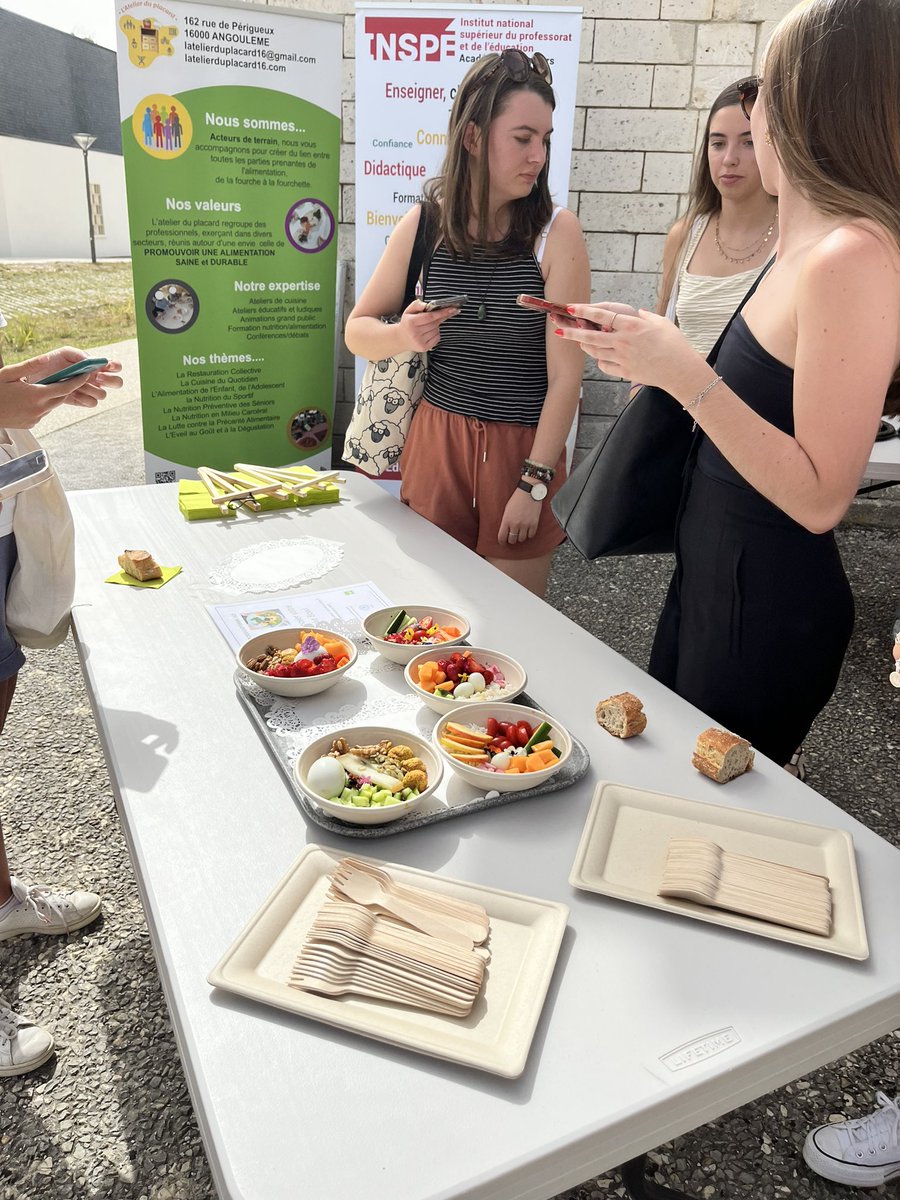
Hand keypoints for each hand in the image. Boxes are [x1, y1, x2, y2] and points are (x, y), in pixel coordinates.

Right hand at [0, 348, 123, 428]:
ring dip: (52, 396)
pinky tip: (30, 398)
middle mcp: (39, 409)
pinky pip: (43, 412)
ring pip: (53, 405)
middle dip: (66, 387)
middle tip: (66, 376)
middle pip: (62, 397)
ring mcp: (36, 418)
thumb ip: (30, 365)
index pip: (66, 388)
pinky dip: (42, 404)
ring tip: (40, 386)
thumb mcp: (9, 373)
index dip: (78, 381)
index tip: (86, 374)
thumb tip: (47, 358)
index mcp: (36, 395)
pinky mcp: (32, 424)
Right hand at [398, 299, 459, 352]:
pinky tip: (428, 333)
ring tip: (427, 326)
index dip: (442, 313)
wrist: (401, 339)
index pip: (430, 316)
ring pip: (436, 331)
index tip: (452, 309)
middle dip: (439, 318)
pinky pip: (437, 338)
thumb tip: (427, 305)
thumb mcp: (408, 311)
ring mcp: (420, 341)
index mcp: (411, 322)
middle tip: (440, 315)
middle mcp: (415, 333)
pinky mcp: (424, 348)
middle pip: (435, 324)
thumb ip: (417, 305)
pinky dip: (436, 334)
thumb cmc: (407, 323)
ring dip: (436, 327)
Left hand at [498, 486, 541, 546]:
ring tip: (520, 533)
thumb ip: (506, 521)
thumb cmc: (517, 498)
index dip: (502, 541)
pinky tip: (527, 530)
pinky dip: (529, 534)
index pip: (502, 537)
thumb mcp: (507, 509)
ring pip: (521, 539)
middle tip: (512, 537)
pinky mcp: (534, 524)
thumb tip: (505, 531)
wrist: (529, 492)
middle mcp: (515, 524)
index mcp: (506, 520)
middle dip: (511, 539)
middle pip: (512, 540)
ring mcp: (525, 525)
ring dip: (520, 537)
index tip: (503, 542)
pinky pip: (531, 535)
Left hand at [555, 303, 698, 391]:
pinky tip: (600, 357)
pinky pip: (605, 366)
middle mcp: (623, 341)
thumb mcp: (661, 323)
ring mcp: (623, 358)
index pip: (603, 316)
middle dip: (572, 332)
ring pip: (595, 351)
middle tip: (559, 329)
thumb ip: (645, 317)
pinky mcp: (624, 372)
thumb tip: (637, 313)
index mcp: (632, 326)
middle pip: (591, 336)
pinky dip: (601, 361)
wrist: (680, 371)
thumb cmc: (674, 344)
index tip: (572, 307)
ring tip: (578, 341)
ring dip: (584, 346)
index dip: (585, 311)